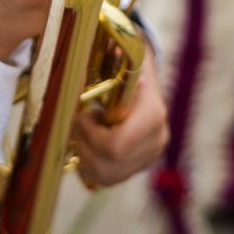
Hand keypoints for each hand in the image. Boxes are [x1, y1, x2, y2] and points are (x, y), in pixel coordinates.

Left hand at [73, 47, 169, 187]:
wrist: (144, 73)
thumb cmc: (128, 62)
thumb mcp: (120, 54)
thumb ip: (110, 57)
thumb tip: (95, 60)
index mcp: (153, 114)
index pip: (116, 146)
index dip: (89, 134)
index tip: (81, 114)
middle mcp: (156, 139)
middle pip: (108, 166)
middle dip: (84, 146)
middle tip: (76, 124)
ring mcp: (150, 155)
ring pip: (106, 176)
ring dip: (85, 157)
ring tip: (82, 133)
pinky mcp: (140, 164)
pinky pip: (110, 179)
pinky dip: (91, 166)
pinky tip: (88, 144)